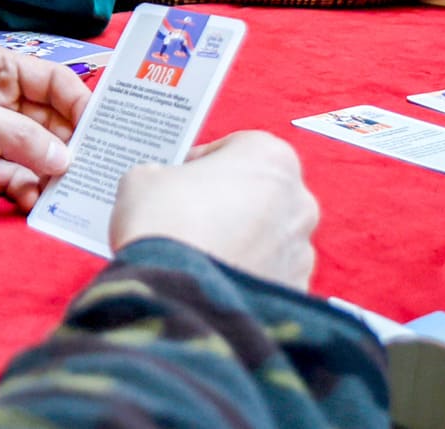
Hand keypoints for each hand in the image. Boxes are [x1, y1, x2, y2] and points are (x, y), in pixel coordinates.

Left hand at [0, 44, 90, 210]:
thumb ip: (15, 134)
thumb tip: (67, 158)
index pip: (52, 82)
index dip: (80, 103)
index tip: (105, 130)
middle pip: (49, 122)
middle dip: (74, 143)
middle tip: (103, 169)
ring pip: (34, 156)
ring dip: (53, 173)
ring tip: (71, 192)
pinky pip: (10, 182)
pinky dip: (26, 192)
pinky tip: (35, 202)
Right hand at [108, 131, 318, 290]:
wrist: (174, 297)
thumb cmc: (163, 224)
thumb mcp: (142, 178)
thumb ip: (162, 175)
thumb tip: (164, 188)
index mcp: (270, 157)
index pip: (236, 148)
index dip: (203, 163)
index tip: (181, 179)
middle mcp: (298, 200)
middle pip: (260, 192)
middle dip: (228, 202)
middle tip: (188, 216)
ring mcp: (301, 250)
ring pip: (268, 237)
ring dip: (241, 240)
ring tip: (198, 253)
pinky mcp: (295, 291)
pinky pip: (269, 275)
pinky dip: (246, 276)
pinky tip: (213, 280)